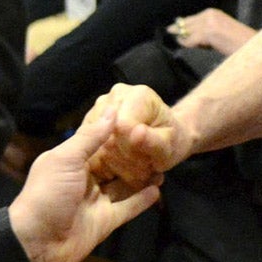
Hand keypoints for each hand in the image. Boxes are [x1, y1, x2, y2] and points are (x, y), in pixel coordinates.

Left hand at [8, 114, 160, 261]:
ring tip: (163, 165)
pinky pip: (127, 207)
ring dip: (142, 176)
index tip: (139, 120)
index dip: (117, 132)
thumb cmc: (47, 193)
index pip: (99, 142)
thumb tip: (112, 109)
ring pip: (124, 184)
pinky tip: (157, 188)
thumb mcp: (66, 158)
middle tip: (155, 143)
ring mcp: (96, 200)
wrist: (37, 242)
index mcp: (72, 160)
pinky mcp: (105, 220)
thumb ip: (90, 137)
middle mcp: (85, 178)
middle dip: (133, 155)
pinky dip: (142, 199)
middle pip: (114, 163)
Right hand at [83, 82, 194, 197]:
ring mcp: (99, 108)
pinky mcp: (90, 122)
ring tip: (135, 164)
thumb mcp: (169, 146)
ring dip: (115, 163)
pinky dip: (106, 162)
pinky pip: (91, 150)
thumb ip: (153, 141)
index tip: (146, 159)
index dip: (130, 149)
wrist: (165, 135)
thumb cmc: (171, 139)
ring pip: (96, 147)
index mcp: (138, 96)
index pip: (121, 127)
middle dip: (124, 159)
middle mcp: (115, 96)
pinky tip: (121, 163)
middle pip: (106, 138)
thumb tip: (135, 133)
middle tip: (143, 165)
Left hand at [169, 9, 252, 55]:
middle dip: (179, 27)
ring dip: (182, 35)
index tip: (176, 27)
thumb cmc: (239, 42)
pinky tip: (182, 44)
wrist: (251, 45)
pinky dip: (186, 42)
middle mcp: (210, 14)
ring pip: (188, 30)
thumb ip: (208, 32)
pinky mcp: (208, 33)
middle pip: (188, 22)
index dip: (185, 23)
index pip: (194, 18)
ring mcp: (208, 23)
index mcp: (214, 13)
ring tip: (175, 37)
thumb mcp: (221, 32)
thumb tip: (193, 37)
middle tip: (169, 30)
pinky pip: (190, 39)